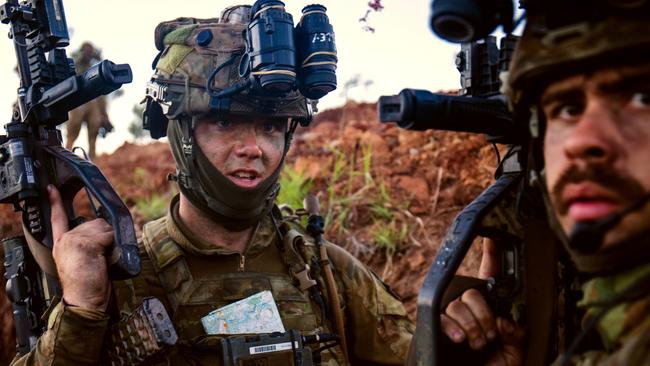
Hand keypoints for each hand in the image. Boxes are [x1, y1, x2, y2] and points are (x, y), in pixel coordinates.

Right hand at [49, 185, 111, 310]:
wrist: (83, 301)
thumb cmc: (87, 286)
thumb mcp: (82, 260)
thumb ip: (86, 244)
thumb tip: (103, 232)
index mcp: (61, 244)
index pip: (57, 218)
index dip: (55, 202)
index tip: (51, 189)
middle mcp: (65, 240)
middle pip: (95, 222)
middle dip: (104, 237)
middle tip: (99, 258)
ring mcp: (73, 240)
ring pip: (104, 227)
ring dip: (109, 241)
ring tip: (100, 260)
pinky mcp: (84, 243)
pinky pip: (108, 235)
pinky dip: (111, 245)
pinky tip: (103, 259)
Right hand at [441, 238, 524, 365]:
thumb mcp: (515, 354)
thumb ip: (515, 334)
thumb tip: (502, 320)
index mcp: (490, 311)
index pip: (490, 277)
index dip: (491, 255)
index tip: (492, 238)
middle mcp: (470, 311)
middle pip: (470, 291)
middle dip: (482, 313)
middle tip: (488, 335)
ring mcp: (453, 320)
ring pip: (457, 304)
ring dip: (470, 324)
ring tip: (476, 343)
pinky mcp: (437, 329)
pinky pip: (440, 317)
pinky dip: (452, 326)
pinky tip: (460, 338)